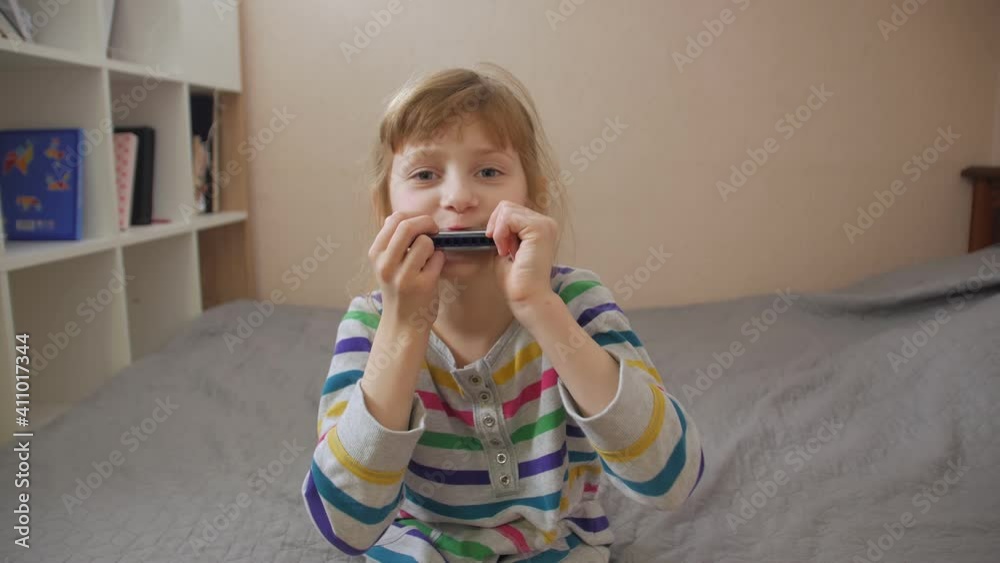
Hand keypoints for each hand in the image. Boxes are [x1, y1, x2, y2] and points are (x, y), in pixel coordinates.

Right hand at [368, 212, 444, 329]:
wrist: (402, 323)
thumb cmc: (398, 290)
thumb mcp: (385, 265)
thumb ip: (391, 242)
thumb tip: (401, 218)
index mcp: (375, 255)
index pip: (393, 219)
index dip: (413, 216)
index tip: (422, 224)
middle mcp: (386, 265)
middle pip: (407, 226)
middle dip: (426, 222)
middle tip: (434, 230)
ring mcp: (404, 276)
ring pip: (425, 242)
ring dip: (433, 245)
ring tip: (429, 257)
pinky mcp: (423, 285)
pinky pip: (438, 258)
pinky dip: (440, 260)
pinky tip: (434, 270)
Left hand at [486, 200, 558, 308]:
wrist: (527, 297)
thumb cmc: (516, 279)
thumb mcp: (505, 248)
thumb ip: (503, 231)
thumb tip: (491, 219)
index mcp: (539, 227)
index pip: (510, 210)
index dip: (498, 226)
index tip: (500, 247)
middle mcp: (546, 223)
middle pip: (507, 206)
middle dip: (497, 227)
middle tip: (502, 249)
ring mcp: (545, 224)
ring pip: (507, 209)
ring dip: (499, 231)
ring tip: (506, 251)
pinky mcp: (539, 229)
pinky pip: (509, 216)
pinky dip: (501, 233)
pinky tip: (507, 250)